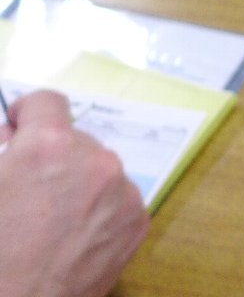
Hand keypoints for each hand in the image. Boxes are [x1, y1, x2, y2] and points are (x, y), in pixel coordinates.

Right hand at [0, 90, 148, 296]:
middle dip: (52, 156)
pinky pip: (117, 198)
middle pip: (75, 139)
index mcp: (49, 147)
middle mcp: (96, 161)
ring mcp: (123, 192)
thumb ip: (1, 147)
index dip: (27, 113)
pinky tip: (71, 234)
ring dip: (77, 181)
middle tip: (28, 187)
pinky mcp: (137, 221)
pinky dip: (98, 208)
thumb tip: (13, 132)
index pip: (47, 102)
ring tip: (50, 218)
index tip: (18, 127)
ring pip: (98, 169)